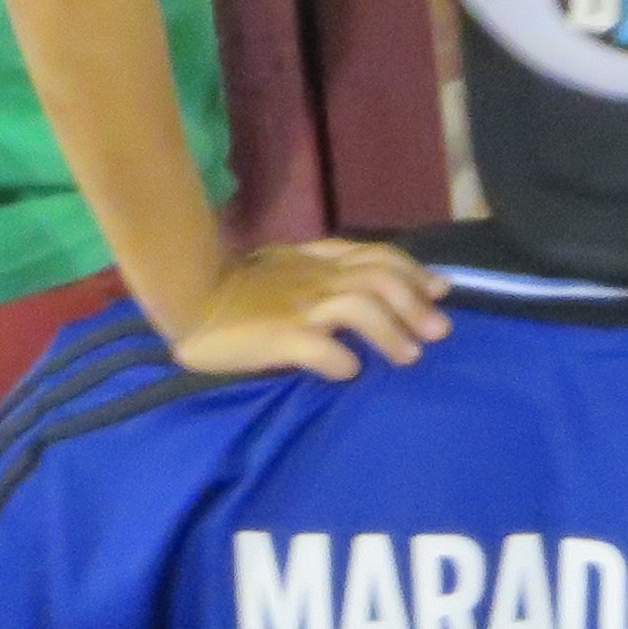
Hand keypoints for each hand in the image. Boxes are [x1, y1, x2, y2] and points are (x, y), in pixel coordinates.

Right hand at [176, 239, 448, 380]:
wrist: (187, 296)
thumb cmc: (236, 287)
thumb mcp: (287, 266)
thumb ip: (324, 272)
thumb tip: (369, 292)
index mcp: (318, 260)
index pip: (378, 256)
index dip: (414, 272)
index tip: (440, 290)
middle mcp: (316, 279)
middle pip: (380, 279)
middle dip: (415, 304)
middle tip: (439, 332)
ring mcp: (299, 307)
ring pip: (360, 308)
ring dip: (390, 333)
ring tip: (409, 357)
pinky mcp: (280, 336)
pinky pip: (321, 348)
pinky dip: (342, 361)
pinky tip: (350, 372)